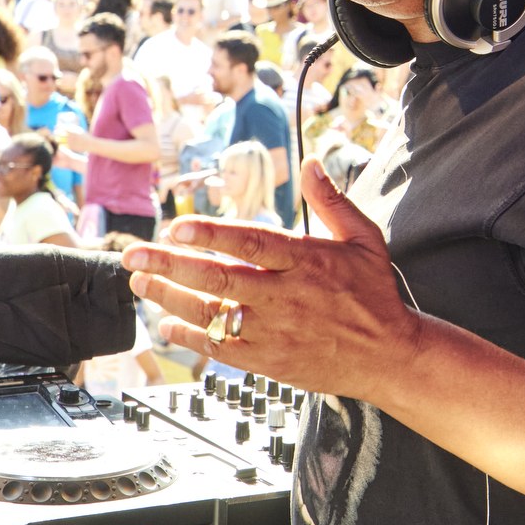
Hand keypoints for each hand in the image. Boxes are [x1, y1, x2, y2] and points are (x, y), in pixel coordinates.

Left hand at [122, 160, 421, 399]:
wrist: (389, 356)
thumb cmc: (374, 295)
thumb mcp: (364, 240)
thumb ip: (332, 202)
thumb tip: (311, 164)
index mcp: (307, 262)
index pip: (252, 242)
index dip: (211, 234)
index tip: (177, 227)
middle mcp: (287, 297)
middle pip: (219, 278)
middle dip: (170, 265)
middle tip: (135, 255)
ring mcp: (275, 332)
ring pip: (213, 314)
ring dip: (170, 298)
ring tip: (139, 283)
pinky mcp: (270, 361)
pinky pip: (222, 350)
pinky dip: (191, 337)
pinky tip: (167, 324)